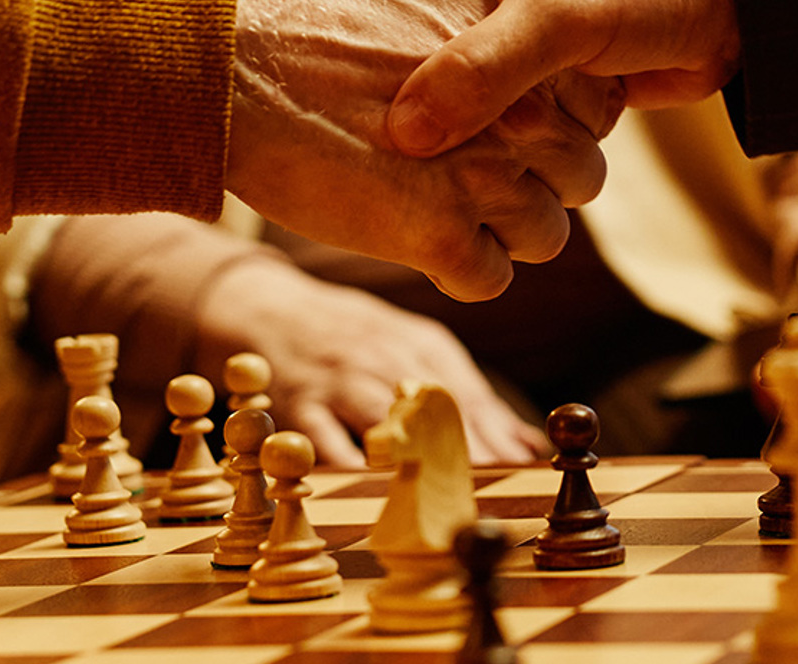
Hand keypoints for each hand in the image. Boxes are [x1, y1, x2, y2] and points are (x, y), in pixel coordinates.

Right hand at [195, 257, 549, 466]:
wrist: (267, 307)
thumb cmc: (353, 336)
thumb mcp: (413, 348)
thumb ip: (468, 397)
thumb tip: (530, 445)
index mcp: (419, 344)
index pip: (467, 394)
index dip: (497, 434)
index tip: (526, 471)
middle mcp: (384, 357)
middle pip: (433, 408)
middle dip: (468, 450)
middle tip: (499, 489)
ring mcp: (339, 380)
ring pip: (384, 418)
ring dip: (416, 456)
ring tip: (447, 490)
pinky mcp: (298, 403)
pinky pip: (325, 438)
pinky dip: (348, 464)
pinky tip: (371, 488)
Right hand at [226, 0, 622, 298]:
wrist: (218, 63)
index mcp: (516, 41)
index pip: (591, 98)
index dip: (555, 113)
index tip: (512, 118)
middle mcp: (519, 111)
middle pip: (580, 173)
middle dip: (540, 179)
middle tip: (484, 172)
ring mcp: (484, 178)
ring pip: (543, 233)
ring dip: (505, 230)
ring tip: (454, 212)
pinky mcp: (436, 238)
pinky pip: (488, 278)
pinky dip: (464, 268)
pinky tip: (426, 241)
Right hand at [388, 0, 738, 157]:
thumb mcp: (554, 18)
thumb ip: (480, 71)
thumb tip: (403, 135)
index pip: (381, 9)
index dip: (360, 62)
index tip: (341, 117)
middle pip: (418, 69)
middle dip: (419, 119)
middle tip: (398, 172)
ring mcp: (516, 40)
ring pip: (469, 107)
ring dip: (474, 146)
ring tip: (454, 186)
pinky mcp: (552, 82)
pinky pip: (512, 129)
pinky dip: (513, 155)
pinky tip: (501, 183)